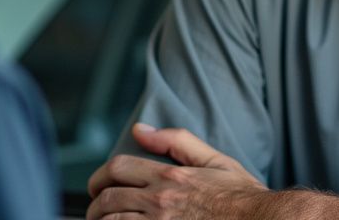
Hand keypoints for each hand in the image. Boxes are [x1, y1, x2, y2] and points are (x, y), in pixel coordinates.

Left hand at [87, 123, 266, 219]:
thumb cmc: (243, 197)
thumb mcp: (215, 160)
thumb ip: (176, 141)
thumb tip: (141, 129)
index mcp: (169, 176)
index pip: (117, 168)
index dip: (99, 176)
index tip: (98, 186)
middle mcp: (160, 201)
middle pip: (107, 198)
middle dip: (95, 203)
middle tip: (97, 209)